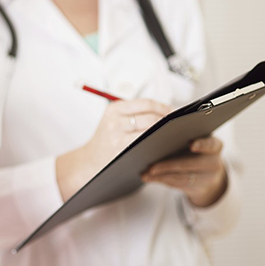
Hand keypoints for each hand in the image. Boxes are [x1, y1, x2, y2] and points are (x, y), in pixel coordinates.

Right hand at [56, 99, 171, 199]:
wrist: (88, 161)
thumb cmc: (104, 141)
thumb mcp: (112, 120)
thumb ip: (133, 113)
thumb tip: (165, 110)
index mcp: (114, 110)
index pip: (146, 104)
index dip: (163, 107)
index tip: (172, 111)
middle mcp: (115, 122)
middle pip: (151, 117)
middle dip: (166, 121)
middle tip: (176, 124)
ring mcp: (118, 138)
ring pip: (150, 131)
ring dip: (164, 132)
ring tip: (172, 134)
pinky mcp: (122, 152)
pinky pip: (146, 145)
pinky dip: (157, 144)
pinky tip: (162, 145)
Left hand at [142, 136, 227, 207]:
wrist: (209, 174)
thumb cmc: (196, 152)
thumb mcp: (197, 143)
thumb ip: (183, 137)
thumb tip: (154, 135)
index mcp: (214, 146)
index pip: (211, 144)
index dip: (202, 144)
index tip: (191, 144)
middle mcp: (214, 163)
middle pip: (191, 164)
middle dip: (169, 165)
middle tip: (151, 166)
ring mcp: (208, 178)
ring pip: (182, 177)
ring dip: (161, 176)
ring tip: (146, 173)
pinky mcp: (198, 189)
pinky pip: (177, 185)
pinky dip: (161, 180)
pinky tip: (148, 178)